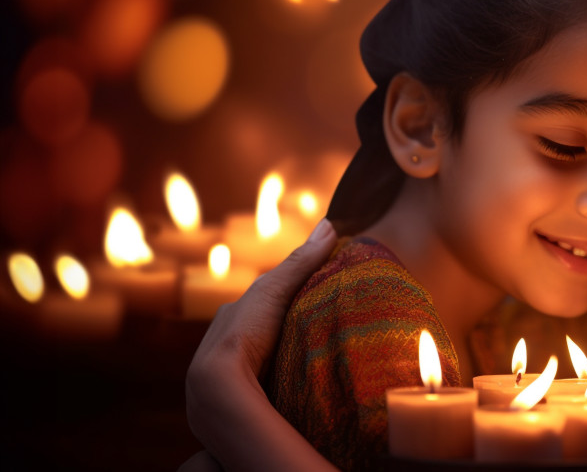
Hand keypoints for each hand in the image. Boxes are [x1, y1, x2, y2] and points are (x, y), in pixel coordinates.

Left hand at [186, 218, 338, 470]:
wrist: (219, 386)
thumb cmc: (244, 332)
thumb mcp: (275, 288)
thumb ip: (300, 261)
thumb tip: (329, 223)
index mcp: (229, 317)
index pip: (259, 303)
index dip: (283, 299)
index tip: (312, 300)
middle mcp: (224, 343)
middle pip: (260, 332)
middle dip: (281, 332)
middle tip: (317, 334)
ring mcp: (229, 375)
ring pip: (260, 362)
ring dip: (280, 362)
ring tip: (312, 365)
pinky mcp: (237, 401)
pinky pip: (262, 387)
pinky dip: (278, 385)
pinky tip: (297, 389)